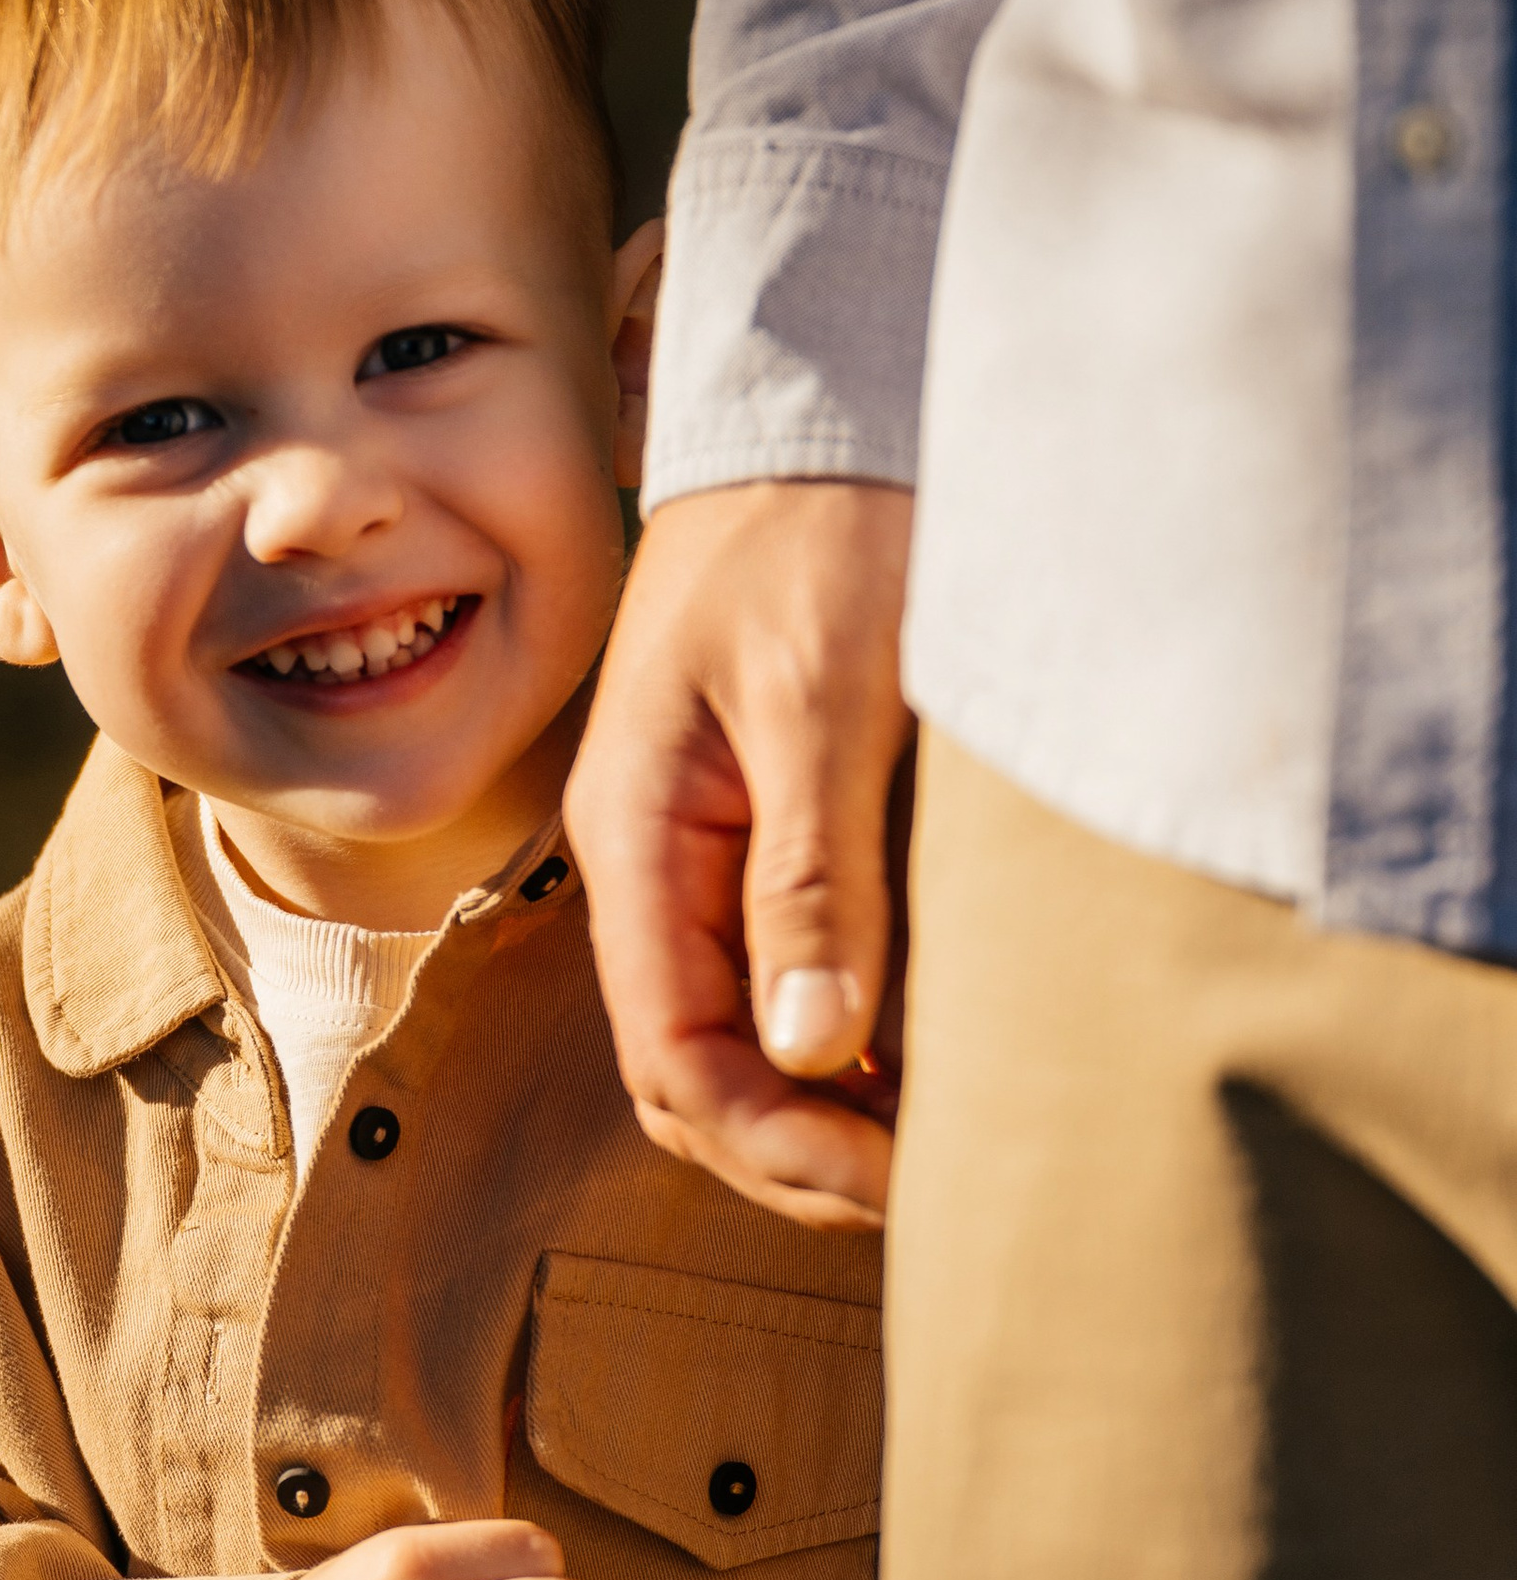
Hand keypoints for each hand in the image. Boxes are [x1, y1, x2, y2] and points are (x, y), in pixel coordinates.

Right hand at [566, 479, 914, 1229]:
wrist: (826, 396)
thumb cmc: (820, 524)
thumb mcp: (823, 696)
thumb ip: (812, 875)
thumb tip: (813, 1051)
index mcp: (638, 836)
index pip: (676, 1062)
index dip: (779, 1149)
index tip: (901, 1180)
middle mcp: (652, 861)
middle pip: (693, 1075)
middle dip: (797, 1155)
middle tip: (934, 1183)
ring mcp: (702, 847)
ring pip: (734, 1037)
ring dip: (821, 1110)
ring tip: (940, 1138)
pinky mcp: (762, 825)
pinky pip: (775, 973)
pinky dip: (842, 1041)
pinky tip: (924, 1051)